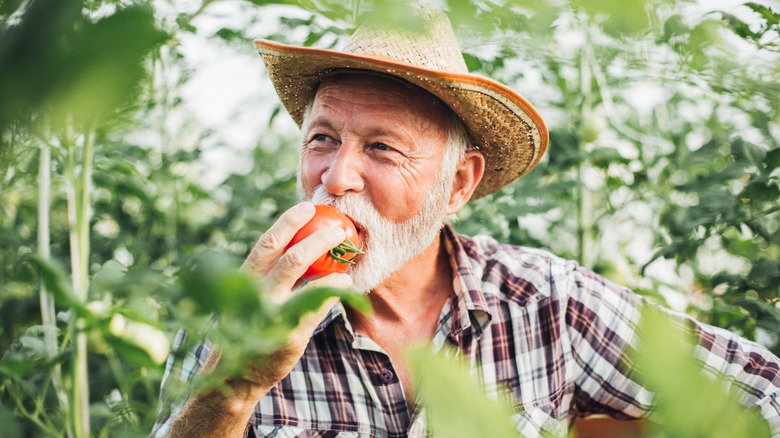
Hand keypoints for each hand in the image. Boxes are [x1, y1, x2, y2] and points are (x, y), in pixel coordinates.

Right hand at [239, 201, 352, 387]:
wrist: (237, 373)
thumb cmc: (249, 326)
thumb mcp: (251, 296)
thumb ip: (269, 273)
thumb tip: (299, 242)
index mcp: (245, 279)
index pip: (267, 243)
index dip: (288, 222)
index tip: (307, 207)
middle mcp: (257, 293)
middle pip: (288, 255)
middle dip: (315, 236)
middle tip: (337, 226)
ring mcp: (272, 313)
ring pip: (303, 276)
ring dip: (327, 256)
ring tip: (346, 248)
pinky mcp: (290, 333)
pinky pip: (317, 303)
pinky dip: (334, 287)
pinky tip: (346, 279)